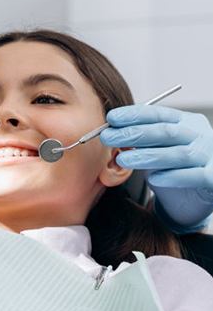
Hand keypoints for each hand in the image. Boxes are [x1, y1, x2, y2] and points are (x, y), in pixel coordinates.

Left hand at [101, 105, 212, 230]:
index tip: (111, 118)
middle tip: (107, 137)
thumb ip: (140, 138)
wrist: (196, 196)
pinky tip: (154, 179)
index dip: (134, 115)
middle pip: (165, 132)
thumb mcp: (156, 147)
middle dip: (133, 133)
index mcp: (185, 122)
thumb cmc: (172, 166)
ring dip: (147, 156)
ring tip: (123, 160)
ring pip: (177, 154)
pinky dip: (173, 177)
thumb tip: (108, 130)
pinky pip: (194, 176)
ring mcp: (208, 155)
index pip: (158, 114)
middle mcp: (199, 135)